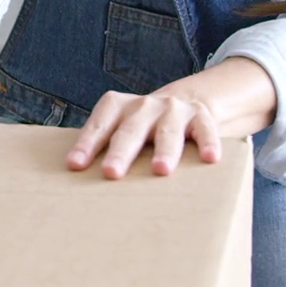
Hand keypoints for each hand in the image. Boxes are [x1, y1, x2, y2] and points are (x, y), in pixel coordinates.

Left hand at [66, 89, 222, 178]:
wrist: (183, 105)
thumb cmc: (142, 130)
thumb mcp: (122, 130)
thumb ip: (104, 148)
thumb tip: (76, 181)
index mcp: (118, 107)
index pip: (100, 124)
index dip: (87, 143)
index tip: (75, 165)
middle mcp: (144, 106)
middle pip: (130, 129)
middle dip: (120, 151)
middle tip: (111, 172)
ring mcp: (173, 110)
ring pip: (167, 130)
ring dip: (164, 149)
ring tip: (161, 169)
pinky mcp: (201, 116)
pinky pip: (205, 129)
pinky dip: (208, 142)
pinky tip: (210, 158)